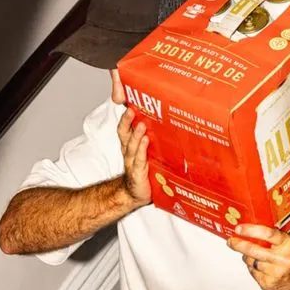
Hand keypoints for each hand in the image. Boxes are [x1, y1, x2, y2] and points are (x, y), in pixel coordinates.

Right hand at [111, 70, 150, 208]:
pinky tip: (146, 141)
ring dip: (136, 134)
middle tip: (131, 108)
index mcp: (130, 143)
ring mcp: (133, 161)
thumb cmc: (143, 169)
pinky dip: (142, 150)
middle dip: (126, 120)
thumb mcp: (147, 150)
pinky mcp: (138, 172)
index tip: (125, 98)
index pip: (124, 125)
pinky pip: (139, 159)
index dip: (125, 112)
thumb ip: (151, 135)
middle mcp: (129, 150)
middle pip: (124, 132)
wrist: (135, 192)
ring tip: (142, 123)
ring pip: (132, 145)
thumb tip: (165, 118)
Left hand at [227, 224, 289, 289]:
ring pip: (251, 262)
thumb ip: (273, 239)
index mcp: (287, 245)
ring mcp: (274, 273)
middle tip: (231, 242)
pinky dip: (254, 270)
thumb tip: (250, 231)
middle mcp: (281, 259)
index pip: (267, 234)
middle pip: (253, 250)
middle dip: (239, 245)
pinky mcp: (269, 284)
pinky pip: (253, 273)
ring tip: (254, 257)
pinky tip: (262, 269)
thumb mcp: (289, 245)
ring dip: (248, 259)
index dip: (250, 230)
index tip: (239, 229)